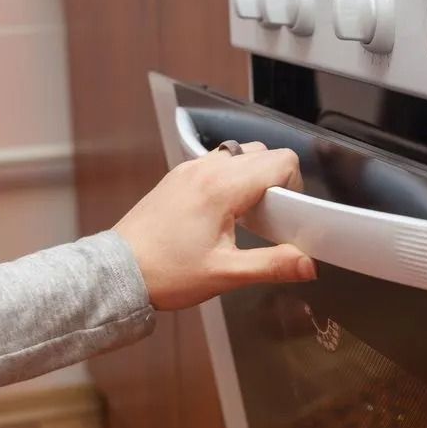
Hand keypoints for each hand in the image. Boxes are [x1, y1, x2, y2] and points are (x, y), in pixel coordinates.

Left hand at [114, 143, 316, 309]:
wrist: (118, 272)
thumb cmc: (166, 273)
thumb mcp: (225, 274)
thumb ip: (272, 266)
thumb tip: (309, 264)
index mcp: (222, 187)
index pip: (281, 161)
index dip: (295, 185)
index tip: (286, 215)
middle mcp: (207, 169)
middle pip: (264, 153)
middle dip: (277, 181)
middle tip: (268, 219)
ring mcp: (190, 169)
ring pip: (241, 153)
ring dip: (253, 176)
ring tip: (246, 215)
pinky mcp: (179, 176)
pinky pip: (218, 161)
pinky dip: (231, 177)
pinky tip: (223, 211)